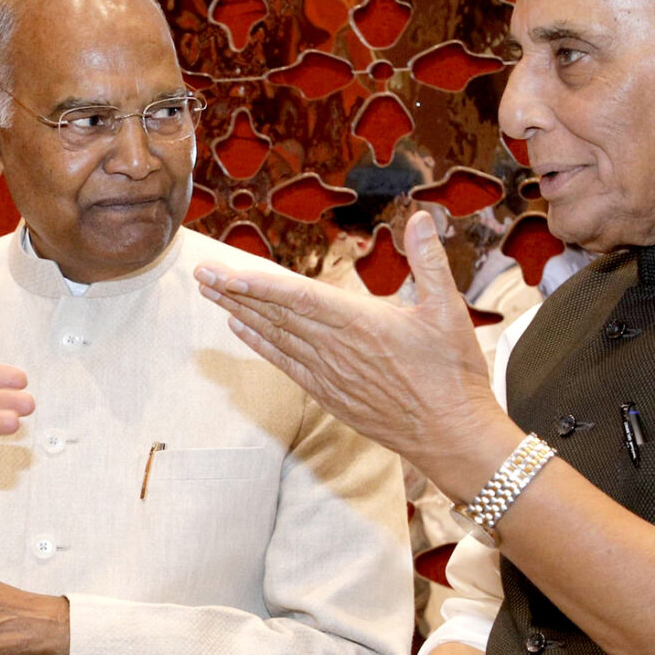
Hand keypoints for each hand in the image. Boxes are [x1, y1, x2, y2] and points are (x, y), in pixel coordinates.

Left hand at [195, 209, 524, 501]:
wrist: (451, 436)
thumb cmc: (453, 374)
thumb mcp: (448, 310)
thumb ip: (429, 261)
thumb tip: (418, 218)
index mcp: (361, 322)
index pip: (297, 297)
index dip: (257, 284)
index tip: (224, 272)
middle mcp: (336, 349)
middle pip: (275, 315)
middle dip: (235, 292)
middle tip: (201, 273)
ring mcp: (329, 374)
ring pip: (275, 338)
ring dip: (241, 314)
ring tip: (211, 294)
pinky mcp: (330, 395)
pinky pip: (286, 365)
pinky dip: (260, 346)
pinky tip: (239, 331)